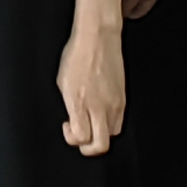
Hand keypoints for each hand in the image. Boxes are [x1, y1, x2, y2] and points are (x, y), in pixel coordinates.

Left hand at [58, 20, 126, 155]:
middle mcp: (99, 106)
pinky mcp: (123, 98)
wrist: (98, 37)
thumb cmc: (77, 55)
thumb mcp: (63, 81)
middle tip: (80, 137)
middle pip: (101, 145)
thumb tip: (72, 120)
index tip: (67, 126)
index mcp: (80, 101)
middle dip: (88, 148)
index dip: (72, 138)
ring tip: (89, 121)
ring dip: (99, 133)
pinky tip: (99, 111)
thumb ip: (69, 104)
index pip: (81, 137)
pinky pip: (118, 121)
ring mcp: (114, 103)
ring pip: (111, 134)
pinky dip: (108, 123)